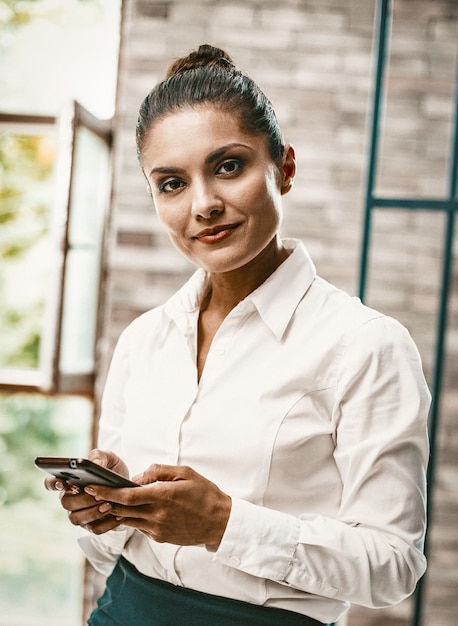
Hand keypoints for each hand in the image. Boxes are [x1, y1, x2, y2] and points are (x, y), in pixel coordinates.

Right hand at [44, 449, 130, 534]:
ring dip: (93, 512)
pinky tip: (118, 515)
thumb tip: (95, 464)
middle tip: (98, 495)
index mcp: (69, 480)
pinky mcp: (92, 525)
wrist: (129, 486)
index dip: (53, 483)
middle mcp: (70, 498)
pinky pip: (95, 529)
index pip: (51, 482)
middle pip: (66, 502)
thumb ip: (100, 456)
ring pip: (76, 518)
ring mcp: (79, 513)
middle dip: (82, 499)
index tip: (63, 482)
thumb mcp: (110, 458)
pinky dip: (107, 523)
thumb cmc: (113, 470)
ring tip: (109, 505)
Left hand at [84, 464, 231, 547]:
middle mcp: (157, 515)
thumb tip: (137, 478)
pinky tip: (132, 509)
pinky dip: (132, 517)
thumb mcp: (185, 473)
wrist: (220, 522)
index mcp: (163, 496)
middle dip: (105, 501)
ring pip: (128, 520)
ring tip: (108, 500)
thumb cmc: (204, 493)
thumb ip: (159, 471)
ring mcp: (157, 529)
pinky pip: (139, 527)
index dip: (106, 493)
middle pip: (122, 510)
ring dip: (116, 510)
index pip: (126, 496)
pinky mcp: (160, 538)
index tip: (92, 487)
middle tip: (92, 492)